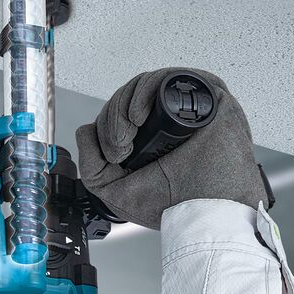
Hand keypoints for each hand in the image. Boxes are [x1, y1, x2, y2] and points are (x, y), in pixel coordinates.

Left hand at [75, 68, 267, 229]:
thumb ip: (91, 166)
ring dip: (123, 107)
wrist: (204, 214)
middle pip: (129, 97)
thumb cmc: (173, 205)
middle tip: (117, 147)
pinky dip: (144, 92)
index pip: (122, 112)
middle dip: (112, 118)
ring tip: (125, 137)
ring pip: (144, 84)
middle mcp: (170, 119)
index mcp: (152, 137)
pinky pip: (168, 79)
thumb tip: (86, 131)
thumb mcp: (114, 190)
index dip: (108, 125)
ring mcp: (189, 107)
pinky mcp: (207, 97)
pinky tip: (136, 117)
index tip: (112, 154)